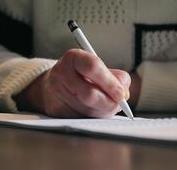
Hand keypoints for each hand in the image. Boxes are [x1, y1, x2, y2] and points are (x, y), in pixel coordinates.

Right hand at [16, 49, 130, 117]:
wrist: (53, 86)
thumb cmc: (82, 76)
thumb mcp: (98, 68)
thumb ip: (116, 77)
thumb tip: (124, 94)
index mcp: (72, 58)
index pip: (93, 67)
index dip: (110, 83)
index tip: (122, 94)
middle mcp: (60, 73)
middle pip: (90, 94)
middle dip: (109, 102)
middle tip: (119, 103)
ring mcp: (56, 93)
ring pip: (87, 110)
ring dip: (103, 111)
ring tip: (106, 105)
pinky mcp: (55, 110)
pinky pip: (81, 119)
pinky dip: (94, 117)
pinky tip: (95, 110)